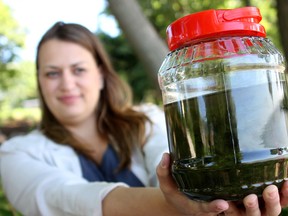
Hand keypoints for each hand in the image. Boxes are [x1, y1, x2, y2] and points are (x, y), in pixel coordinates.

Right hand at [157, 153, 287, 215]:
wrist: (183, 198)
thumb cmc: (173, 190)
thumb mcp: (165, 182)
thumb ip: (163, 170)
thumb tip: (166, 154)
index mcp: (196, 208)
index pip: (205, 210)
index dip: (214, 208)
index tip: (223, 203)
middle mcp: (212, 209)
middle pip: (229, 214)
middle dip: (241, 209)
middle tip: (252, 197)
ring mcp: (222, 205)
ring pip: (241, 210)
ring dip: (256, 204)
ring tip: (268, 189)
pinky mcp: (229, 198)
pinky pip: (243, 201)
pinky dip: (257, 198)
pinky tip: (269, 183)